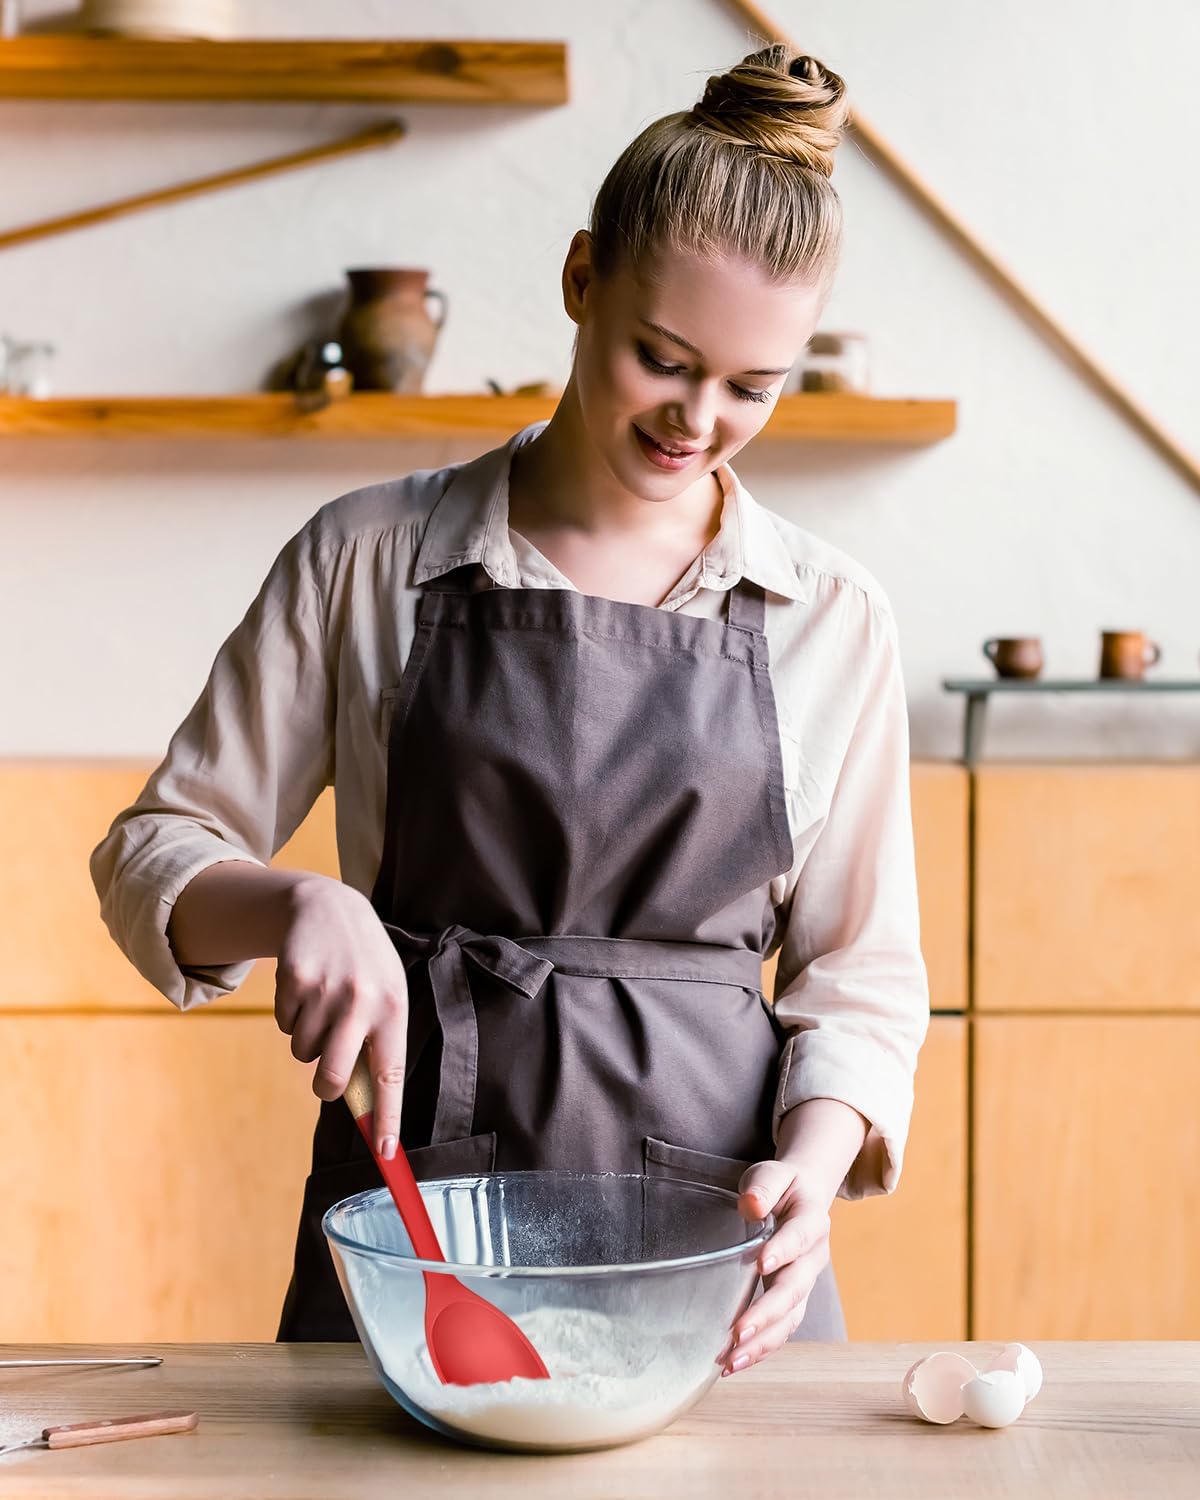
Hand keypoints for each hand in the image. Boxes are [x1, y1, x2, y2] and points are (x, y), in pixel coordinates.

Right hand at [274, 874, 409, 1158]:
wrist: (329, 906)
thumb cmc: (364, 963)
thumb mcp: (385, 993)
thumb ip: (377, 1042)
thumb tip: (364, 1104)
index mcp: (394, 1008)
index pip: (390, 1074)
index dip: (387, 1117)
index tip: (386, 1153)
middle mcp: (362, 1001)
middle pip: (332, 1078)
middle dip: (325, 1087)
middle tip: (326, 1078)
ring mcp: (326, 990)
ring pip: (303, 1053)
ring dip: (308, 1040)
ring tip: (323, 1004)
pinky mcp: (294, 979)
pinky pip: (284, 1026)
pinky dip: (291, 1016)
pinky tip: (306, 987)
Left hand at [721, 1161, 831, 1375]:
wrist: (803, 1199)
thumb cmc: (782, 1186)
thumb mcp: (773, 1174)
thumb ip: (764, 1186)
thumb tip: (751, 1204)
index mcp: (812, 1221)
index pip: (799, 1237)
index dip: (783, 1251)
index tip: (761, 1264)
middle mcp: (814, 1258)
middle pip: (795, 1289)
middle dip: (768, 1313)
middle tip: (738, 1331)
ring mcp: (805, 1283)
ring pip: (791, 1319)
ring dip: (763, 1342)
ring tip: (731, 1361)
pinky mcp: (793, 1302)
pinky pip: (782, 1329)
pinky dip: (761, 1348)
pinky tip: (735, 1363)